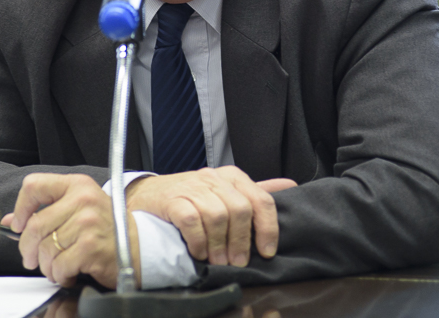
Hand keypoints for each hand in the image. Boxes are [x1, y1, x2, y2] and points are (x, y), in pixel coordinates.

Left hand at [2, 173, 140, 288]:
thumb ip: (46, 210)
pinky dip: (60, 274)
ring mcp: (87, 223)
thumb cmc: (108, 228)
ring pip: (45, 249)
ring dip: (46, 265)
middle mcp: (83, 199)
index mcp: (78, 185)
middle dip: (28, 248)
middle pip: (35, 225)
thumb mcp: (80, 208)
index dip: (21, 208)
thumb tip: (12, 220)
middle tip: (32, 258)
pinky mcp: (90, 247)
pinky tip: (69, 271)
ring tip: (58, 265)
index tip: (20, 225)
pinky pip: (59, 265)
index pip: (34, 185)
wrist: (140, 246)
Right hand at [125, 166, 295, 266]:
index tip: (266, 251)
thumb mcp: (225, 191)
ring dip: (218, 245)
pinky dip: (198, 241)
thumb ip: (256, 191)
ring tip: (217, 260)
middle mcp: (214, 178)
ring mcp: (192, 187)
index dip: (267, 228)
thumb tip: (290, 186)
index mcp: (232, 177)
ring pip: (217, 216)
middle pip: (239, 210)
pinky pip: (192, 221)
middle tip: (236, 262)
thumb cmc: (191, 197)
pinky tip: (198, 252)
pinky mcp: (173, 199)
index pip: (260, 199)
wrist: (148, 195)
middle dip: (240, 242)